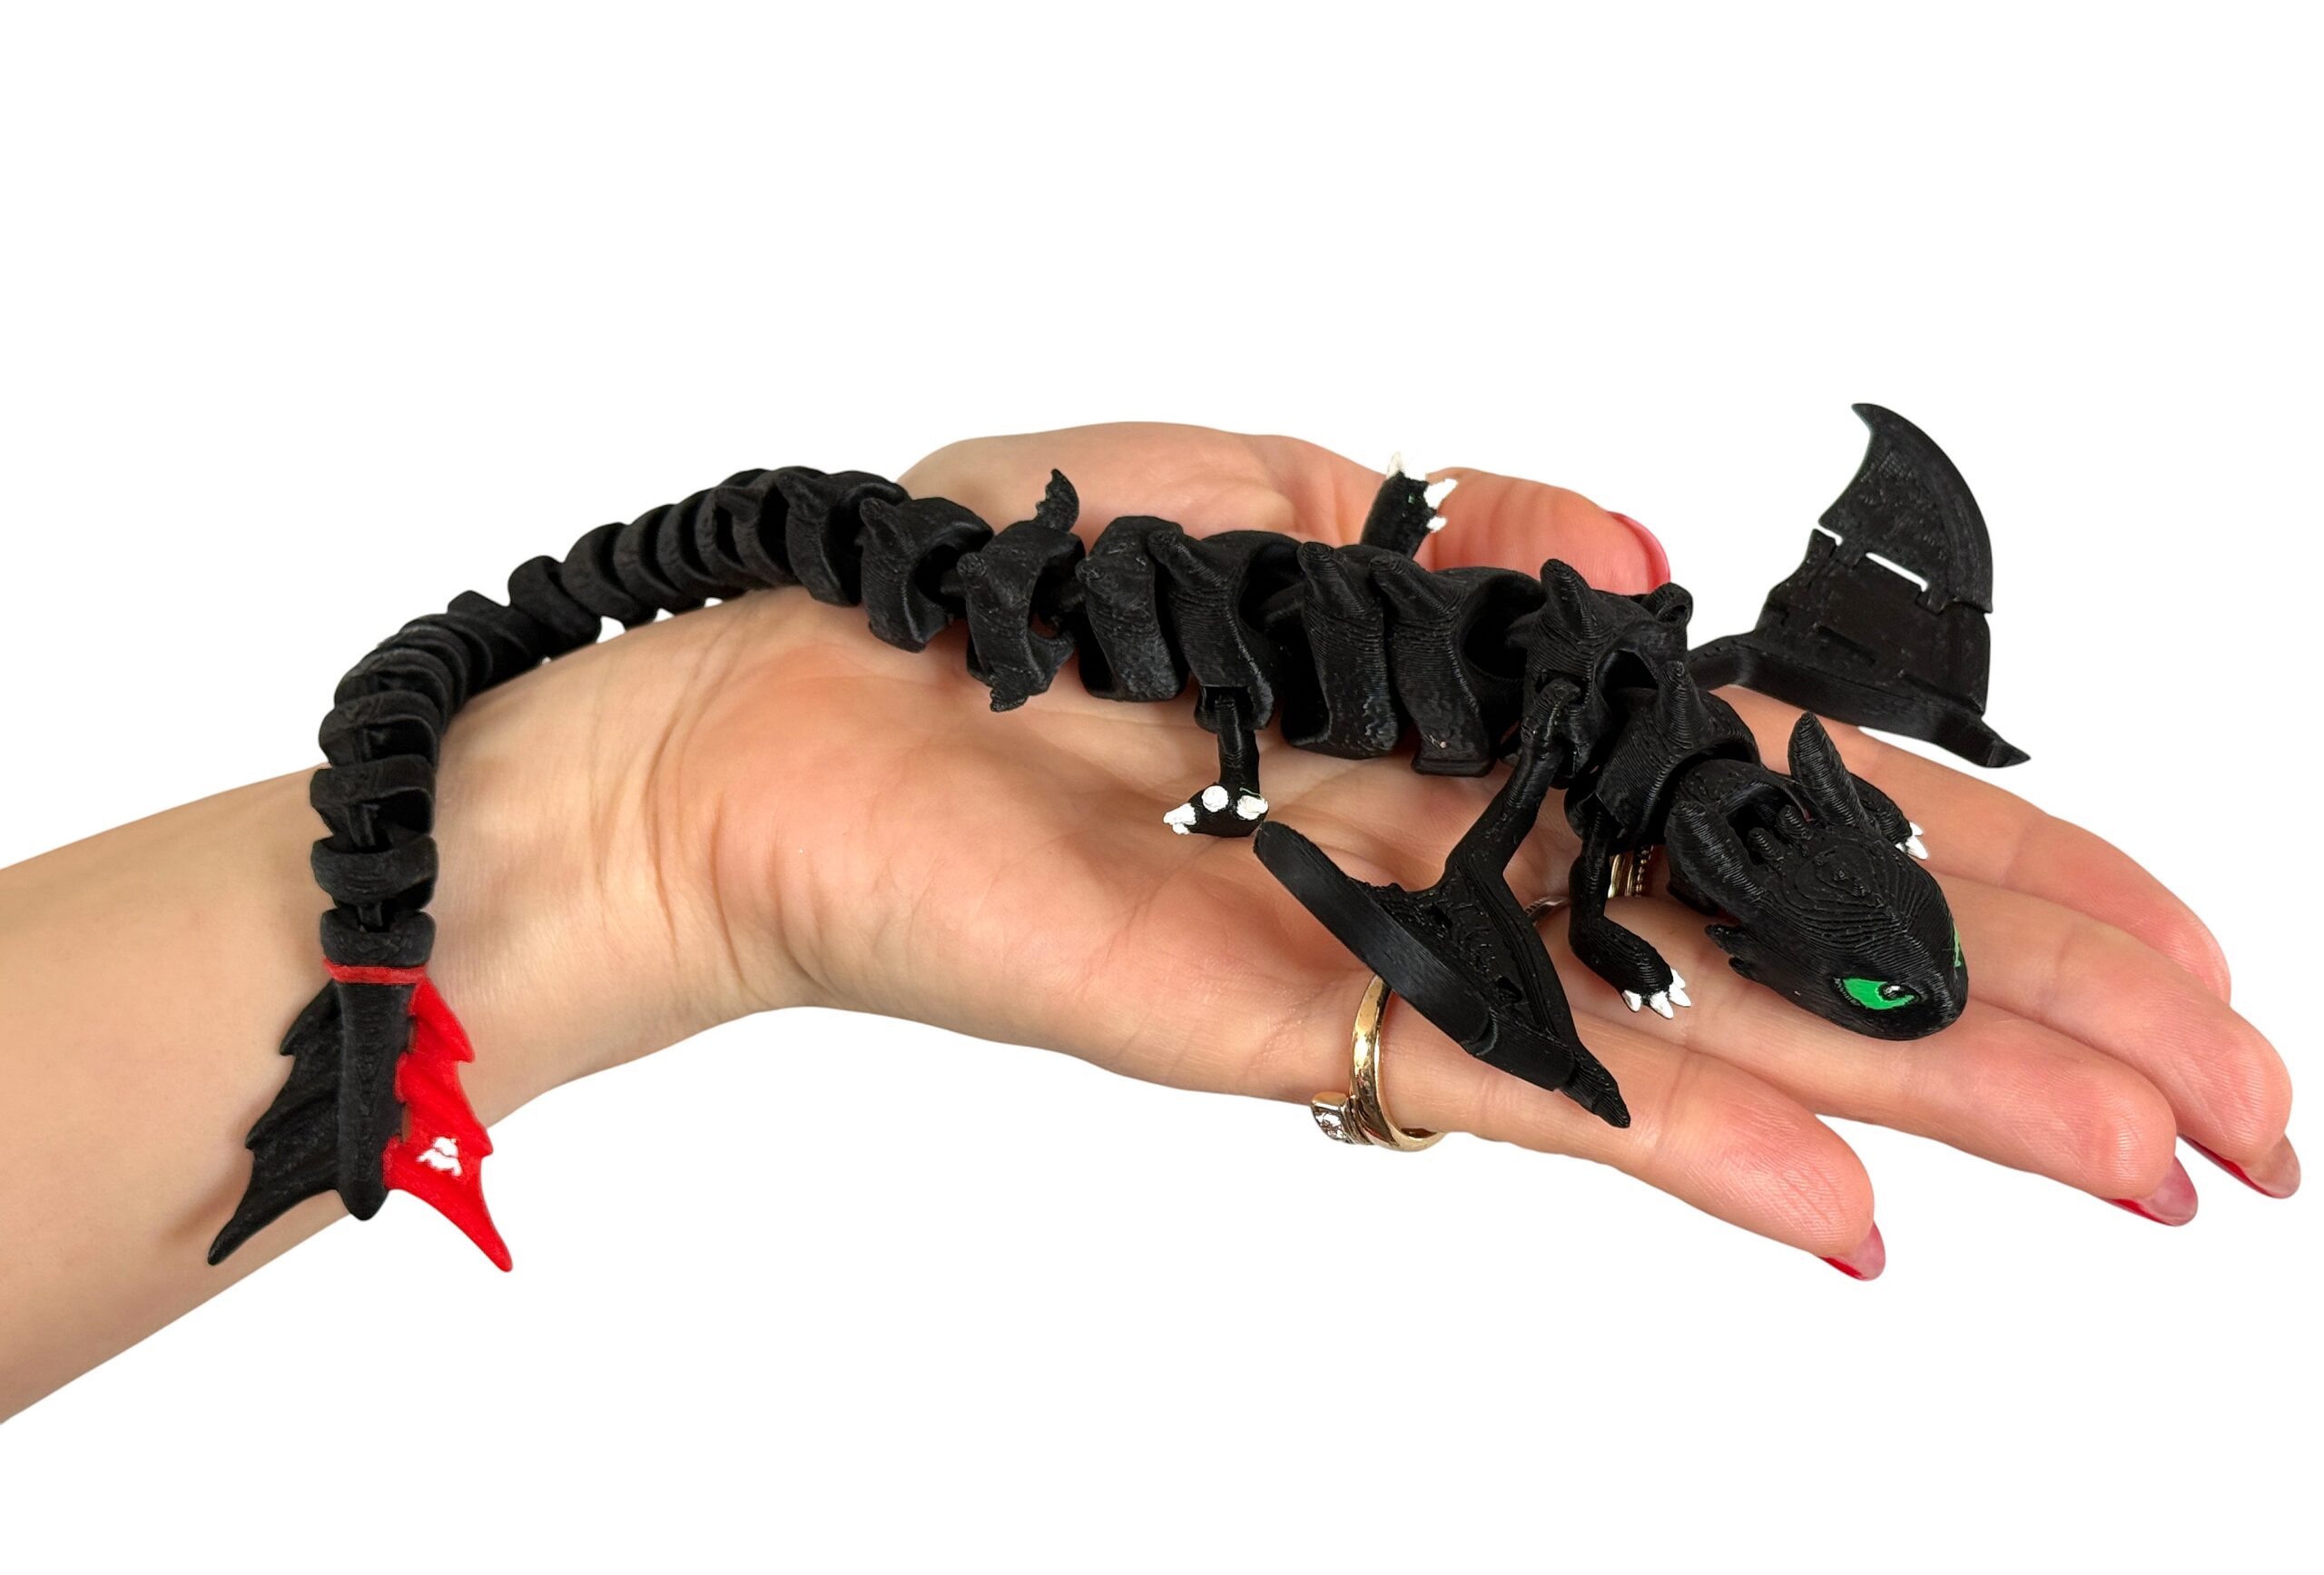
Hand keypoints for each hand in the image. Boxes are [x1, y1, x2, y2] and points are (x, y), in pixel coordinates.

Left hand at [546, 423, 2297, 1272]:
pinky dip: (1696, 1153)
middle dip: (2036, 1011)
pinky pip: (1533, 1088)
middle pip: (1808, 940)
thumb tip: (1643, 559)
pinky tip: (1861, 1216)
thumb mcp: (1257, 493)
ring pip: (1722, 1038)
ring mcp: (1416, 952)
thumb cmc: (995, 589)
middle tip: (2246, 1103)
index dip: (1982, 860)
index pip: (1789, 799)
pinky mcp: (1305, 1014)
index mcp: (1494, 727)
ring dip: (1941, 1101)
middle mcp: (1485, 856)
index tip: (2165, 922)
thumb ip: (1468, 527)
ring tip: (2148, 1163)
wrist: (791, 711)